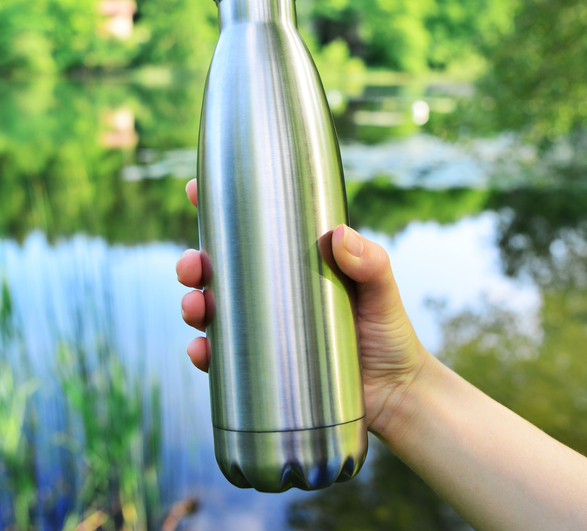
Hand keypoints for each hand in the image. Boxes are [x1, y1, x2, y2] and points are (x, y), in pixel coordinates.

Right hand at [174, 178, 430, 437]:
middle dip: (194, 263)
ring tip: (195, 308)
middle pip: (218, 270)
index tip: (193, 190)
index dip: (218, 208)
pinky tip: (200, 350)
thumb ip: (370, 263)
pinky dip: (203, 353)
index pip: (251, 229)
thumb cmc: (390, 333)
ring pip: (211, 311)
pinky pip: (221, 358)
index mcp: (294, 263)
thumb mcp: (383, 290)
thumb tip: (338, 235)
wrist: (395, 396)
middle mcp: (273, 294)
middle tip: (192, 266)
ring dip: (193, 305)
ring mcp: (263, 330)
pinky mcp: (261, 368)